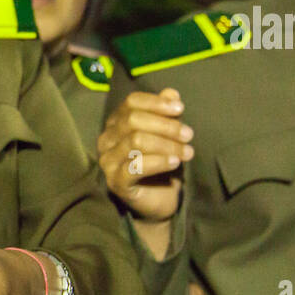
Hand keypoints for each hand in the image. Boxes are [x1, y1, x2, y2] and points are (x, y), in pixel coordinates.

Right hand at [97, 88, 192, 222]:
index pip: (131, 103)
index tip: (180, 109)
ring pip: (136, 142)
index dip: (156, 103)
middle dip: (166, 126)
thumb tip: (171, 93)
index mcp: (115, 124)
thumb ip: (166, 114)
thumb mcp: (168, 135)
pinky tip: (175, 163)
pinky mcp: (116, 182)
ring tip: (187, 152)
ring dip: (167, 145)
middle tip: (188, 135)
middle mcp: (106, 140)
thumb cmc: (161, 164)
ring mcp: (108, 162)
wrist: (159, 200)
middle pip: (133, 121)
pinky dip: (159, 162)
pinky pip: (135, 167)